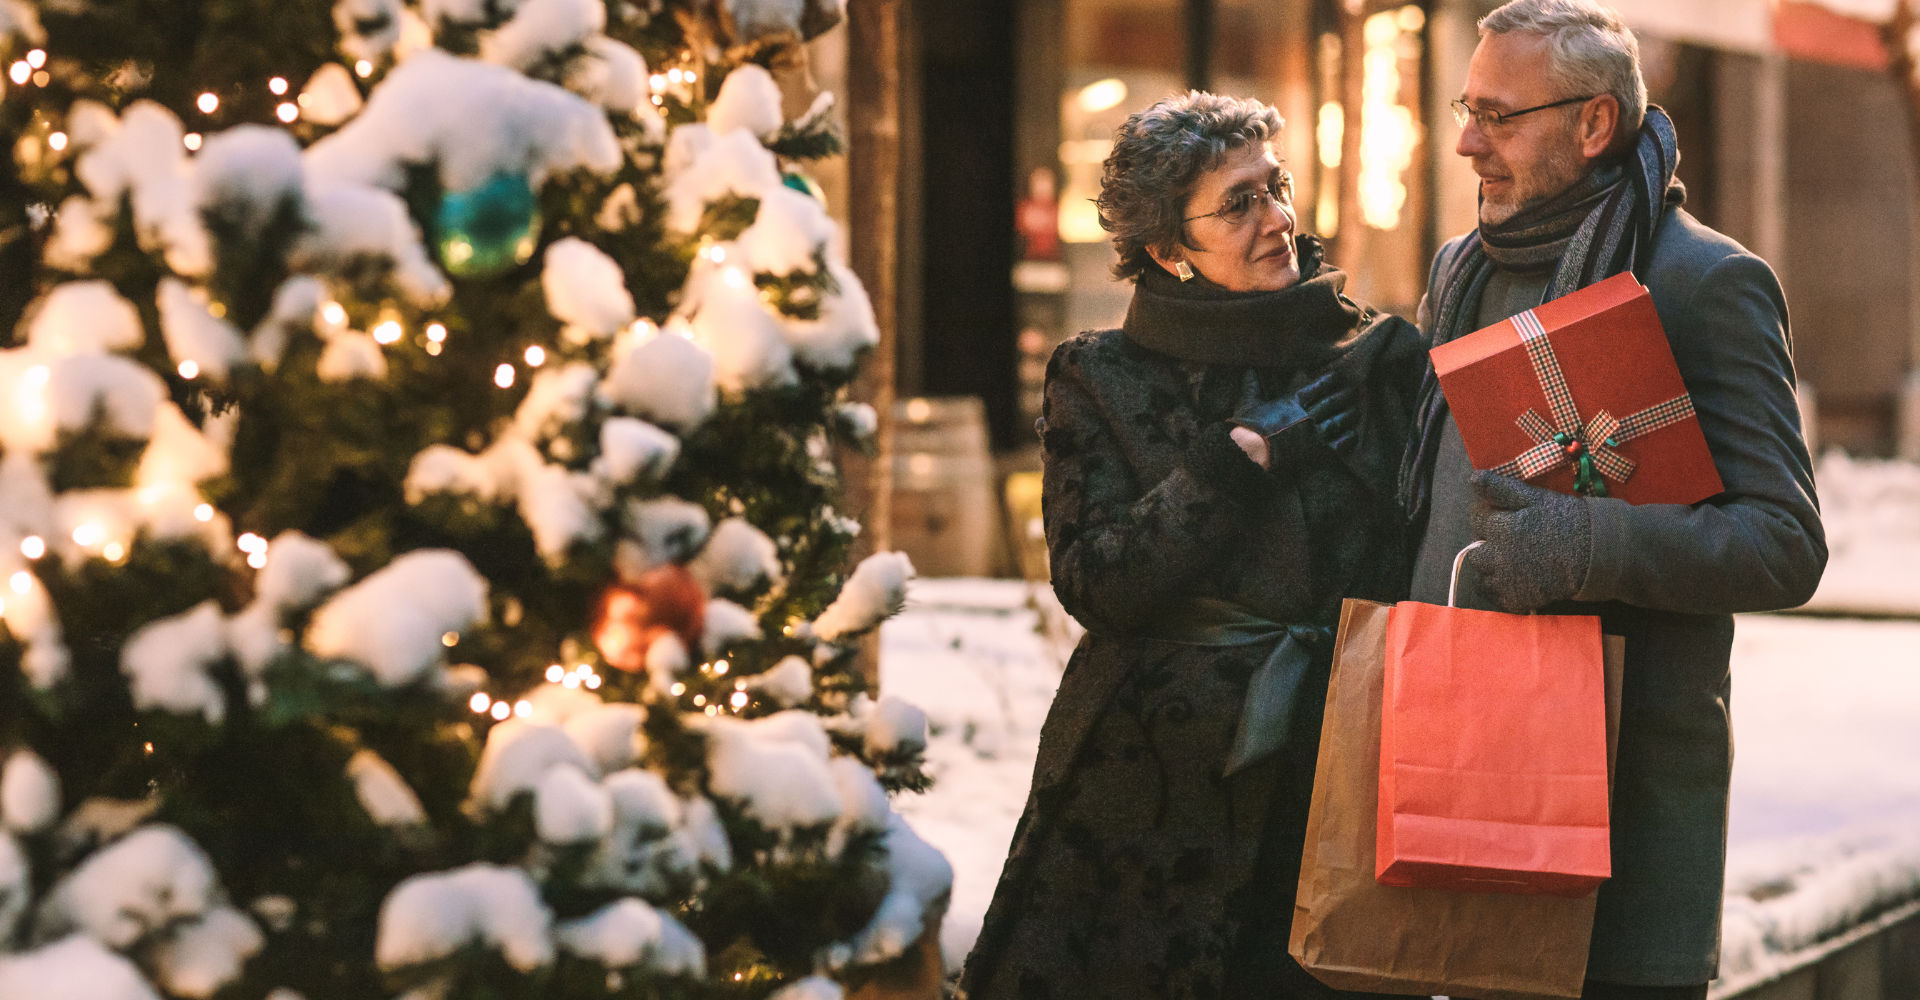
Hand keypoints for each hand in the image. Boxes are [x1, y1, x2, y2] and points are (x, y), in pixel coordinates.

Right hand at [1229, 371, 1359, 472]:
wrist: (1251, 453)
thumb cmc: (1248, 429)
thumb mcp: (1247, 403)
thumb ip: (1251, 386)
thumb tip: (1249, 369)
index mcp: (1293, 402)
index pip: (1318, 386)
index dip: (1330, 380)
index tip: (1338, 377)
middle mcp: (1308, 416)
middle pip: (1333, 402)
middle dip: (1345, 395)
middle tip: (1354, 392)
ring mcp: (1314, 434)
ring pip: (1339, 420)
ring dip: (1349, 415)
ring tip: (1356, 411)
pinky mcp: (1318, 452)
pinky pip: (1339, 443)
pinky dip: (1348, 438)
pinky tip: (1353, 434)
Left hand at [1464, 471, 1592, 611]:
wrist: (1596, 553)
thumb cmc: (1566, 520)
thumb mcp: (1535, 498)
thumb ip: (1500, 489)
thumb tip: (1473, 478)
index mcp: (1502, 528)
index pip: (1476, 519)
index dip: (1486, 516)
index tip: (1500, 516)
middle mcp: (1499, 556)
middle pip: (1475, 551)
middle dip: (1486, 544)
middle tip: (1507, 541)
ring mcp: (1507, 581)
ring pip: (1481, 574)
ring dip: (1490, 567)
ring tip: (1509, 560)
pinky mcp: (1516, 600)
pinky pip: (1493, 596)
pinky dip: (1498, 588)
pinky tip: (1512, 578)